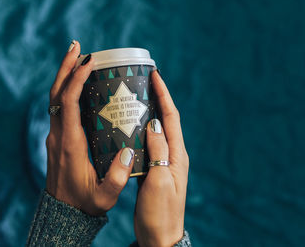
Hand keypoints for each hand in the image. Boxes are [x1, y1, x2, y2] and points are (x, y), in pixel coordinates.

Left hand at [46, 40, 134, 215]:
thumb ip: (118, 177)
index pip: (67, 103)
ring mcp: (55, 135)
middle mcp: (58, 135)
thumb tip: (130, 150)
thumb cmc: (85, 203)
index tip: (89, 62)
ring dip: (65, 75)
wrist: (63, 213)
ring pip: (55, 97)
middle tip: (79, 46)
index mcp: (69, 144)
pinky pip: (59, 106)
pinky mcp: (58, 137)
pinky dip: (67, 88)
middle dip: (66, 67)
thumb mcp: (105, 196)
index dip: (76, 79)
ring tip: (79, 56)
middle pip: (56, 93)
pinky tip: (80, 82)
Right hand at [134, 70, 188, 246]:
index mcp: (177, 155)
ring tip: (133, 98)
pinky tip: (128, 127)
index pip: (172, 117)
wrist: (160, 236)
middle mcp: (173, 154)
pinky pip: (148, 144)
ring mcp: (164, 161)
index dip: (164, 95)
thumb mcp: (159, 180)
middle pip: (166, 119)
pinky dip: (140, 131)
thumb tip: (156, 124)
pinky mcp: (154, 169)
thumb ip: (159, 151)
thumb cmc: (160, 212)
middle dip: (157, 98)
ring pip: (156, 130)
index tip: (155, 75)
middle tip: (142, 81)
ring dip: (148, 113)